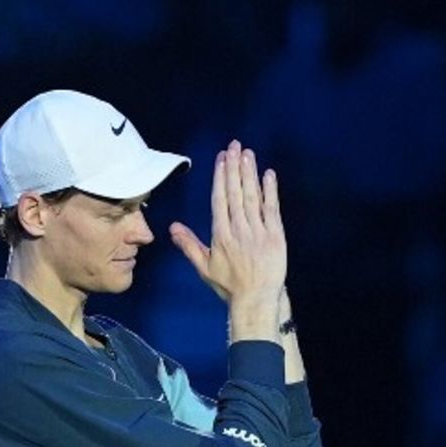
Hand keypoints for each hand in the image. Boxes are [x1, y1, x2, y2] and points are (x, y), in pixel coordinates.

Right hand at [169, 140, 287, 306]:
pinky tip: (268, 174)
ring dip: (250, 174)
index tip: (221, 159)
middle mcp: (239, 230)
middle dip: (235, 168)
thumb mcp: (204, 267)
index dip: (221, 177)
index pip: (220, 200)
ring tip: (247, 154)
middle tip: (234, 146)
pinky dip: (271, 191)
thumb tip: (172, 226)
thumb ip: (188, 245)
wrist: (257, 300)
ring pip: (253, 197)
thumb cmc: (229, 284)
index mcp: (221, 235)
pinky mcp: (276, 236)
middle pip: (236, 193)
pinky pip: (272, 209)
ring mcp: (259, 232)